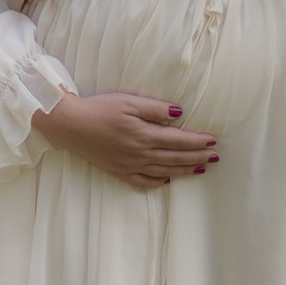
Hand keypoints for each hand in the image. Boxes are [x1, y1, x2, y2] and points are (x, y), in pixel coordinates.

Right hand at [33, 93, 217, 190]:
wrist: (70, 125)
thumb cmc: (99, 109)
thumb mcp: (128, 102)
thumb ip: (155, 109)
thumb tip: (179, 113)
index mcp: (144, 135)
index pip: (178, 140)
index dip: (197, 141)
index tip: (213, 141)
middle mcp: (140, 153)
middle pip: (175, 157)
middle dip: (198, 157)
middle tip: (215, 157)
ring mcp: (129, 165)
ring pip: (163, 171)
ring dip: (184, 170)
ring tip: (201, 169)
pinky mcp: (118, 171)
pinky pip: (142, 181)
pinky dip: (156, 182)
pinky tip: (166, 180)